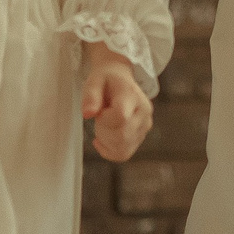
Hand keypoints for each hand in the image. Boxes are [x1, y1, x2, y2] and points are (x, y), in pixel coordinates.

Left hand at [81, 43, 153, 161]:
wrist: (119, 79)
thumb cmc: (105, 81)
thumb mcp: (94, 82)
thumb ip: (90, 96)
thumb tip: (87, 114)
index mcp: (132, 95)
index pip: (120, 118)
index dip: (104, 120)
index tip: (99, 111)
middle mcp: (144, 112)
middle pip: (121, 136)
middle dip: (102, 132)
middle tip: (100, 117)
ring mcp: (145, 125)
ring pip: (123, 149)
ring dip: (106, 142)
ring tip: (103, 126)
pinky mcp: (142, 135)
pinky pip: (124, 154)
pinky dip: (110, 151)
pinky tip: (103, 139)